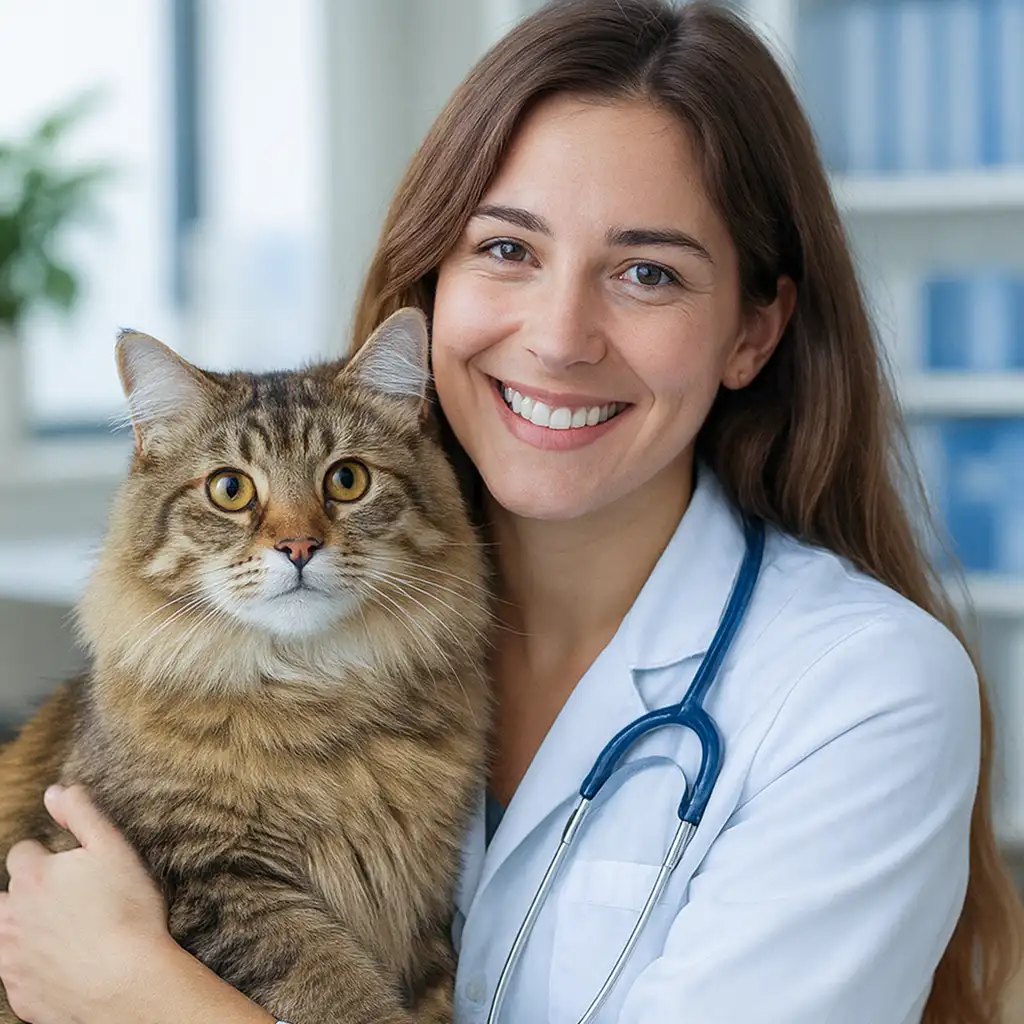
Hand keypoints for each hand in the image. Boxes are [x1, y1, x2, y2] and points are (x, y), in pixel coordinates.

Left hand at [0, 784, 171, 1023]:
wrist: (128, 983)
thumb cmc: (128, 912)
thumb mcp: (114, 849)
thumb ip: (82, 814)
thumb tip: (56, 790)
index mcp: (33, 876)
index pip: (23, 852)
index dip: (48, 857)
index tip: (73, 870)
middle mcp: (11, 915)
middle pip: (6, 895)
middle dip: (29, 893)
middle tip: (69, 902)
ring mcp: (10, 957)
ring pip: (4, 934)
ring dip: (24, 928)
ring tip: (64, 932)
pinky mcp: (18, 992)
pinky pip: (15, 972)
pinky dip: (33, 965)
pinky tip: (64, 962)